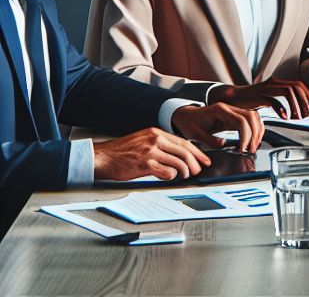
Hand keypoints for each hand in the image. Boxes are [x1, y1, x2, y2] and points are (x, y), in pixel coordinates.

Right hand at [93, 127, 209, 181]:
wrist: (102, 157)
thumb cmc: (121, 152)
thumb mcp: (142, 140)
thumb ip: (159, 145)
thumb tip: (176, 155)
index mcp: (156, 132)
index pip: (183, 141)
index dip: (196, 151)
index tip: (203, 158)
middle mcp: (155, 139)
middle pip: (184, 150)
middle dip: (195, 161)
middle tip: (200, 169)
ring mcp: (150, 151)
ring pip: (178, 160)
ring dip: (185, 170)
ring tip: (187, 176)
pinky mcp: (144, 164)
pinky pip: (166, 171)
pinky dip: (172, 175)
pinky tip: (171, 177)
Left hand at [171, 102, 264, 152]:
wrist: (185, 116)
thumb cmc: (190, 124)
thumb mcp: (197, 135)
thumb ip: (211, 140)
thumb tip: (225, 145)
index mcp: (220, 110)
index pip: (241, 120)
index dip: (246, 135)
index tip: (243, 149)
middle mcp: (229, 108)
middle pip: (251, 116)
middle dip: (255, 134)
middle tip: (252, 149)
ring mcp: (232, 111)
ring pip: (253, 116)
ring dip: (257, 131)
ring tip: (254, 146)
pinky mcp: (233, 116)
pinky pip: (249, 119)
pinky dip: (254, 129)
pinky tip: (252, 139)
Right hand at [208, 78, 308, 119]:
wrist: (232, 98)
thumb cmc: (251, 101)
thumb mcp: (270, 98)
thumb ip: (283, 101)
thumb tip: (300, 111)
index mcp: (278, 82)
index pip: (299, 85)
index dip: (308, 95)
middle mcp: (274, 82)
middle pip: (296, 86)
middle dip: (305, 100)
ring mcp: (266, 88)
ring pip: (288, 91)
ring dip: (296, 105)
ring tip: (298, 117)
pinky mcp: (258, 95)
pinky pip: (273, 100)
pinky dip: (281, 108)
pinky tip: (284, 117)